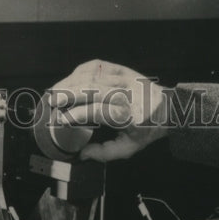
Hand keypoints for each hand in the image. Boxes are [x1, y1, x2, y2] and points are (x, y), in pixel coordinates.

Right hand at [47, 60, 170, 161]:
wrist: (167, 109)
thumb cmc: (145, 130)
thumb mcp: (128, 148)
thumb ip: (103, 153)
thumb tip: (81, 154)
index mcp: (128, 115)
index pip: (99, 111)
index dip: (78, 115)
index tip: (62, 119)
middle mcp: (126, 94)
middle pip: (93, 89)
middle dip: (69, 94)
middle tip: (51, 101)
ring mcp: (124, 78)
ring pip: (92, 76)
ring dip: (70, 82)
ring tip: (55, 90)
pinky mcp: (121, 68)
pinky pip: (97, 65)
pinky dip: (80, 71)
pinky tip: (70, 79)